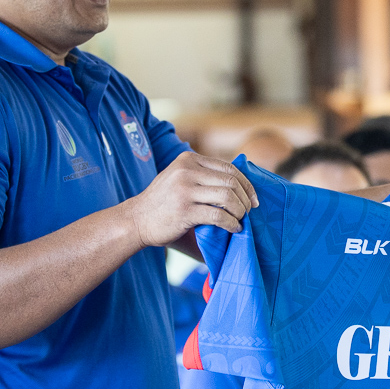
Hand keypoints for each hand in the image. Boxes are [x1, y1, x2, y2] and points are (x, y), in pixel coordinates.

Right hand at [125, 152, 257, 246]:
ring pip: (227, 197)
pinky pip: (218, 215)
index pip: (229, 167)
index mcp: (188, 159)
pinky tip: (233, 229)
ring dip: (240, 211)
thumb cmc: (162, 202)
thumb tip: (238, 182)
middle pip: (231, 181)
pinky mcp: (184, 210)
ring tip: (241, 220)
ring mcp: (185, 190)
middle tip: (249, 212)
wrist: (136, 220)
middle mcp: (186, 171)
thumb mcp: (179, 177)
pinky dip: (231, 223)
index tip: (254, 199)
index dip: (246, 184)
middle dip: (246, 198)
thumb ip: (202, 175)